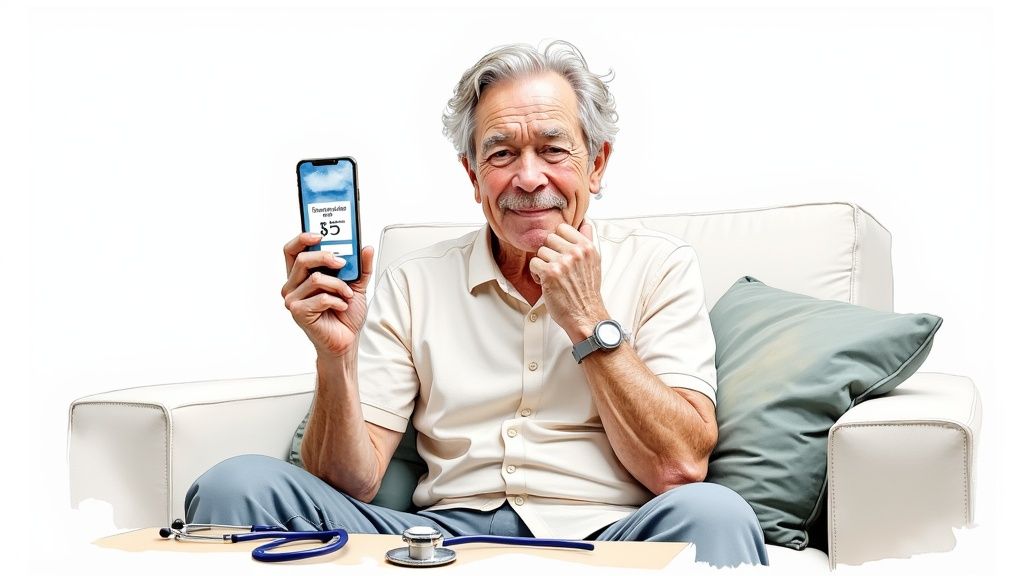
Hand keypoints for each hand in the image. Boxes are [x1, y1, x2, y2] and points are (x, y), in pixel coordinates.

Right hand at [281, 232, 374, 358]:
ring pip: (315, 278)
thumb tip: (366, 248)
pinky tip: (341, 306)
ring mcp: (293, 299)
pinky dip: (337, 300)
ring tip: (347, 294)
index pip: (292, 250)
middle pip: (302, 259)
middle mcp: (293, 286)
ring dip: (338, 285)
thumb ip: (361, 267)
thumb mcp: (357, 285)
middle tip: (342, 263)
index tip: (320, 234)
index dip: (302, 238)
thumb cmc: (345, 314)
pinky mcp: (298, 312)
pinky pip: (321, 297)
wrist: (346, 340)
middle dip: (325, 257)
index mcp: (301, 276)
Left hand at [529, 222, 607, 341]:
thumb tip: (585, 223)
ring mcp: (563, 262)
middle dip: (549, 252)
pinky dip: (536, 274)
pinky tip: (545, 282)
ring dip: (542, 264)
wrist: (586, 315)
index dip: (558, 241)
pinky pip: (534, 264)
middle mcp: (576, 252)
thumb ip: (588, 240)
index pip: (562, 228)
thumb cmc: (587, 292)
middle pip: (549, 238)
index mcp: (587, 247)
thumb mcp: (593, 262)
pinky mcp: (550, 273)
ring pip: (540, 251)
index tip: (560, 252)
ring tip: (552, 276)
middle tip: (556, 267)